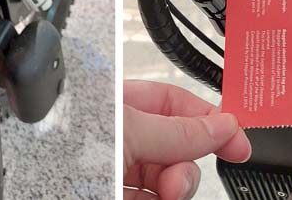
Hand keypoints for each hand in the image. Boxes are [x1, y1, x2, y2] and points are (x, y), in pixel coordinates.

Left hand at [124, 80, 251, 199]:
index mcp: (114, 102)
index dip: (206, 117)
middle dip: (187, 164)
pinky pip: (148, 199)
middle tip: (181, 181)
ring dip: (177, 187)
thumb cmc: (56, 151)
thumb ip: (175, 131)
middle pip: (173, 144)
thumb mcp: (127, 131)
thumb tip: (222, 126)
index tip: (236, 140)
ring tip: (168, 195)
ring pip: (165, 177)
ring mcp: (113, 167)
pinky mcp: (112, 195)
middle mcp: (115, 134)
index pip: (170, 101)